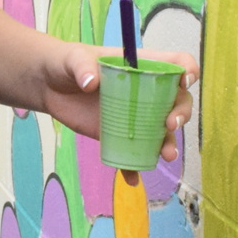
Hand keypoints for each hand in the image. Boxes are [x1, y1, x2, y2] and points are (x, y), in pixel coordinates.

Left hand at [39, 42, 197, 160]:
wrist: (50, 85)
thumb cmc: (67, 63)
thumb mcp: (73, 59)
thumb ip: (81, 66)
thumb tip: (90, 82)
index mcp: (142, 66)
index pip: (176, 64)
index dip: (187, 70)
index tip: (185, 81)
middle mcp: (146, 91)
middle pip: (177, 101)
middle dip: (181, 113)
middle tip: (170, 124)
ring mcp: (135, 116)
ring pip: (161, 132)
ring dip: (168, 144)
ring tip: (166, 155)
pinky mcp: (119, 135)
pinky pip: (132, 154)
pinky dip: (133, 168)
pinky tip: (131, 178)